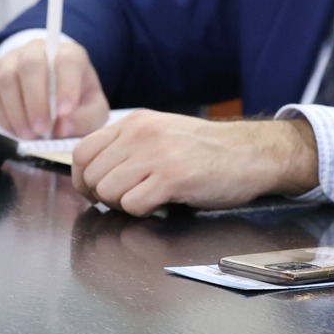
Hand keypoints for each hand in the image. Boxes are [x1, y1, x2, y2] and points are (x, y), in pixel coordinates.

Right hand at [0, 38, 108, 139]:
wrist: (52, 95)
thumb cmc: (76, 101)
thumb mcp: (92, 111)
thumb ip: (85, 118)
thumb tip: (64, 127)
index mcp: (70, 54)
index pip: (68, 60)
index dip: (66, 85)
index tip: (66, 112)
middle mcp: (39, 50)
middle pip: (31, 63)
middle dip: (36, 101)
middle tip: (42, 129)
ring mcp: (12, 59)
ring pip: (7, 77)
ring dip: (17, 111)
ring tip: (29, 134)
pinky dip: (2, 116)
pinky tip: (15, 130)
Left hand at [70, 112, 319, 214]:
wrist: (251, 153)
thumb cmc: (207, 150)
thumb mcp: (161, 134)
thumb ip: (128, 146)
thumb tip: (94, 175)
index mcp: (135, 122)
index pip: (82, 152)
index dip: (84, 179)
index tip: (99, 191)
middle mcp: (142, 134)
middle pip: (92, 176)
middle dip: (104, 196)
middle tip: (129, 198)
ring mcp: (157, 154)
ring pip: (108, 192)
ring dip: (123, 205)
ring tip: (148, 199)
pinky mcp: (173, 177)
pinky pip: (133, 205)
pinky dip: (144, 211)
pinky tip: (163, 202)